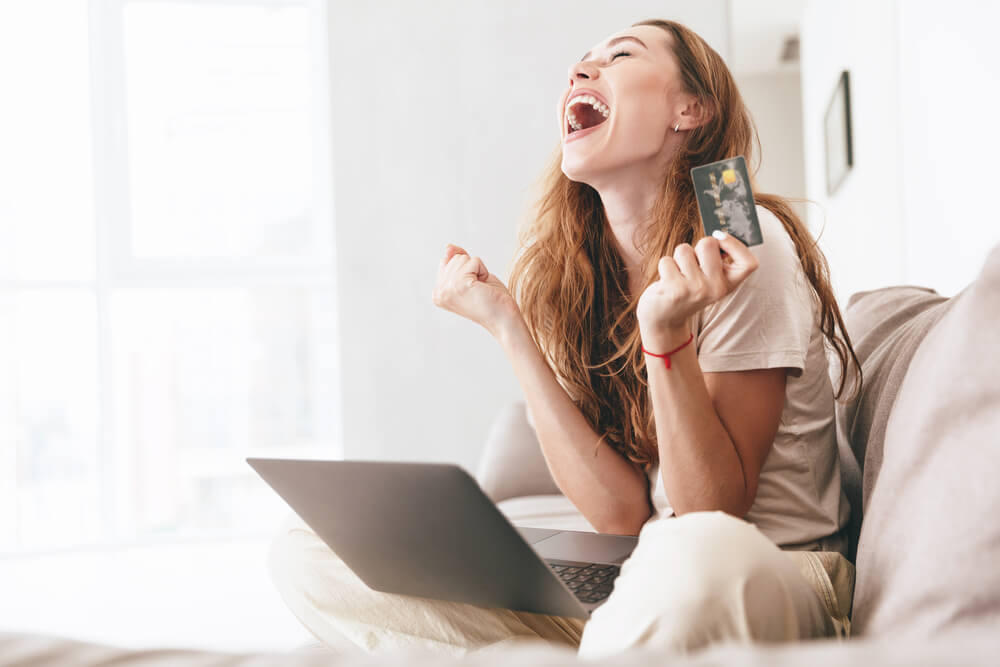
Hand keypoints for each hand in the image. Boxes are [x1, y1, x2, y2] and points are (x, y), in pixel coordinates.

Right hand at [432, 244, 519, 336]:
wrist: (505, 320)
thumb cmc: (491, 299)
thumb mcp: (472, 274)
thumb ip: (457, 259)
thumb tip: (448, 246)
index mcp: (438, 292)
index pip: (447, 261)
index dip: (466, 270)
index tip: (473, 289)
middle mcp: (438, 292)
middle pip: (455, 258)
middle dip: (472, 269)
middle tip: (479, 290)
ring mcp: (447, 289)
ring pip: (463, 258)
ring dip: (478, 271)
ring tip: (481, 289)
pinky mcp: (460, 285)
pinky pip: (474, 261)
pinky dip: (484, 271)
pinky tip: (484, 288)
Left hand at [636, 231, 758, 349]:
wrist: (666, 318)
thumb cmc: (688, 289)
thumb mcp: (709, 279)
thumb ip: (716, 259)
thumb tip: (718, 234)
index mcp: (728, 284)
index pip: (749, 263)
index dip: (735, 244)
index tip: (720, 236)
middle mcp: (715, 288)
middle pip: (709, 243)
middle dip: (696, 246)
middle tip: (692, 263)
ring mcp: (695, 289)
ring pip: (684, 250)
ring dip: (678, 258)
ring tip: (679, 275)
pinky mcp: (675, 290)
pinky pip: (667, 260)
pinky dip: (665, 267)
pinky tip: (668, 282)